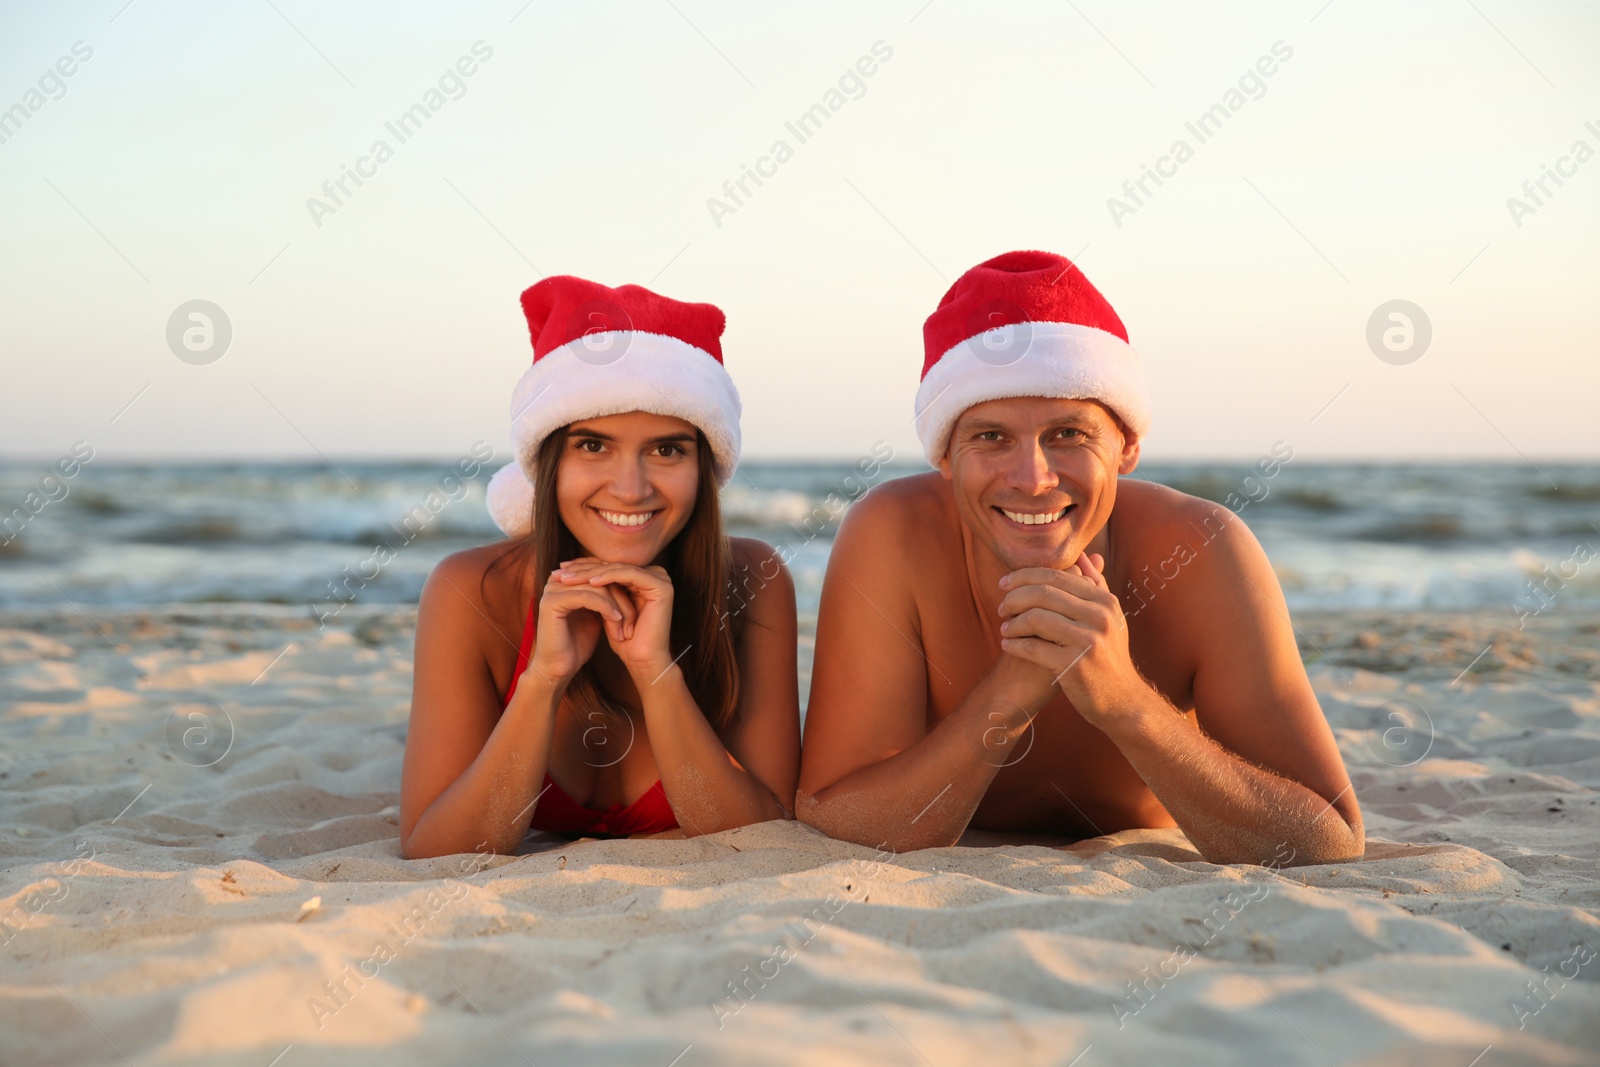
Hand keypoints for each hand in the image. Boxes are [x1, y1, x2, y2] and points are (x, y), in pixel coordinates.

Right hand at [527, 566, 636, 686]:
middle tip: (634, 619)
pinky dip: (606, 608)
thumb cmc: (576, 645)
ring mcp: (553, 590)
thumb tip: (626, 583)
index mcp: (565, 580)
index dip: (621, 587)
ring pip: (598, 587)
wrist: (558, 669)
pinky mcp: (552, 602)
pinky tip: (616, 621)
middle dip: (622, 597)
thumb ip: (603, 597)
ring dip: (617, 606)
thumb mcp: (595, 615)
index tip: (638, 604)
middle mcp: (556, 580)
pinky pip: (588, 597)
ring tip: (626, 625)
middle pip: (600, 577)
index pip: (600, 571)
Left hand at [553, 558, 676, 680]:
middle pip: (613, 566)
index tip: (560, 571)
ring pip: (618, 569)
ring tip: (569, 578)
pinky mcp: (661, 586)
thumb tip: (571, 571)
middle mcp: (656, 575)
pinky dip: (609, 577)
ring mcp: (661, 579)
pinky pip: (629, 575)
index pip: (609, 567)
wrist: (642, 661)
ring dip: (591, 573)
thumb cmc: (624, 640)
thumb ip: (599, 589)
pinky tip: (591, 582)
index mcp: (645, 578)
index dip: (584, 568)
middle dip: (583, 569)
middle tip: (560, 572)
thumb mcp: (606, 609)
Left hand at [996, 553, 1148, 726]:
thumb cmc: (1109, 656)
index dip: (1024, 576)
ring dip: (1012, 623)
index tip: (1004, 583)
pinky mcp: (1074, 665)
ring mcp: (1088, 641)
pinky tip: (1007, 645)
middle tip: (1001, 607)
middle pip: (1043, 594)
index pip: (1057, 576)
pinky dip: (1015, 645)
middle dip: (1014, 598)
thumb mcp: (1111, 618)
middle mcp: (1099, 617)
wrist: (1122, 701)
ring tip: (1005, 629)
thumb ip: (1096, 586)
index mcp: (1104, 601)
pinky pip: (1033, 648)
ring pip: (1035, 618)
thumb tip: (1083, 555)